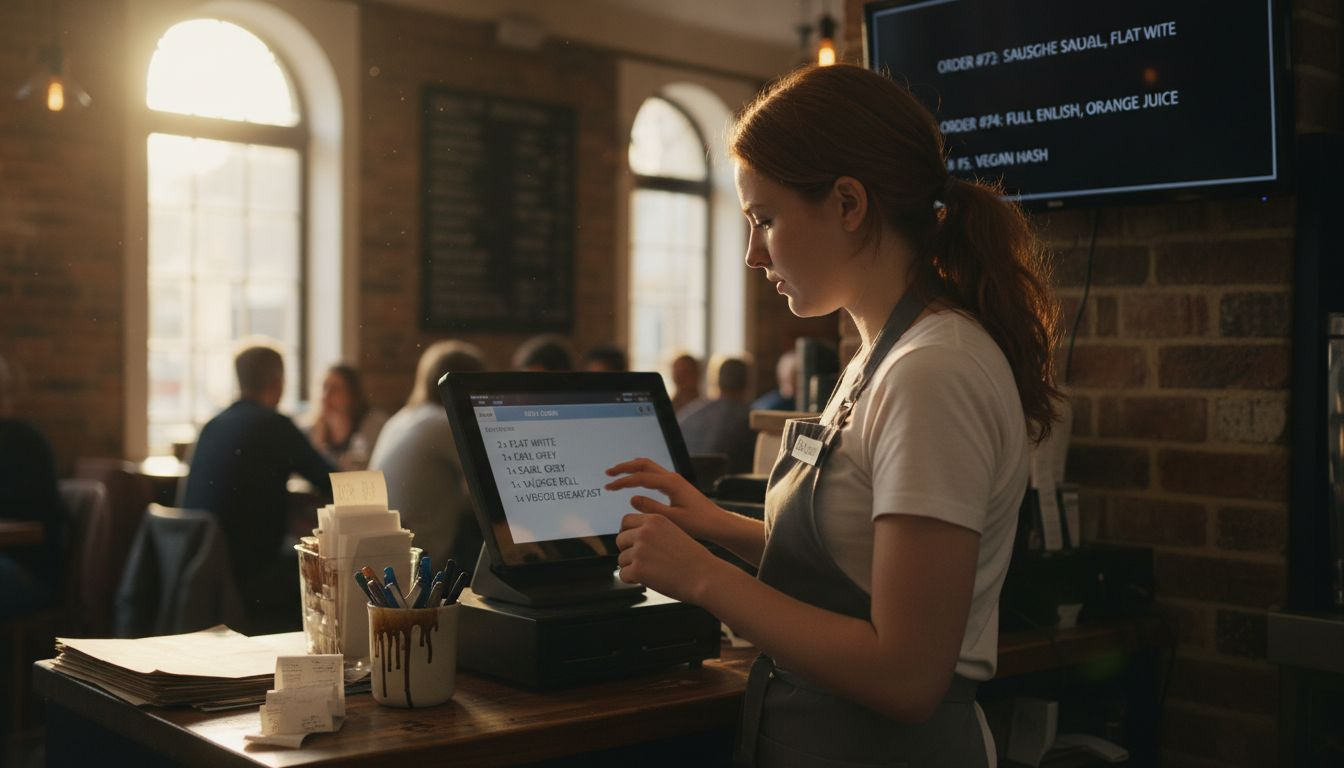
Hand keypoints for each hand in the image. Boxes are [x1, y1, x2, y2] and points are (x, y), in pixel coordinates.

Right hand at [604, 458, 726, 541]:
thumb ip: (651, 508)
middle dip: (624, 467)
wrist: (717, 524)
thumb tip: (632, 497)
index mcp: (671, 483)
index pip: (641, 477)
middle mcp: (672, 478)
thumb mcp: (673, 519)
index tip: (608, 487)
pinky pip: (654, 474)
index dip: (622, 482)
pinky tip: (634, 480)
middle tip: (608, 473)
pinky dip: (640, 473)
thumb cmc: (699, 524)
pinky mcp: (675, 486)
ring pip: (649, 467)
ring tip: (616, 474)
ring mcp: (674, 480)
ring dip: (632, 468)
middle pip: (643, 464)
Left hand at [615, 512, 719, 602]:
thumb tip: (630, 537)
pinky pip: (622, 575)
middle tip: (643, 562)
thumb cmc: (693, 559)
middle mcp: (644, 532)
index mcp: (654, 520)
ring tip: (652, 572)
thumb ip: (653, 531)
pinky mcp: (637, 569)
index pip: (626, 521)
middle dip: (628, 552)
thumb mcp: (673, 532)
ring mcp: (639, 551)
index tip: (634, 544)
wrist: (705, 576)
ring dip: (632, 567)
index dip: (628, 534)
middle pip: (620, 540)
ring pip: (621, 559)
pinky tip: (648, 580)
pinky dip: (632, 580)